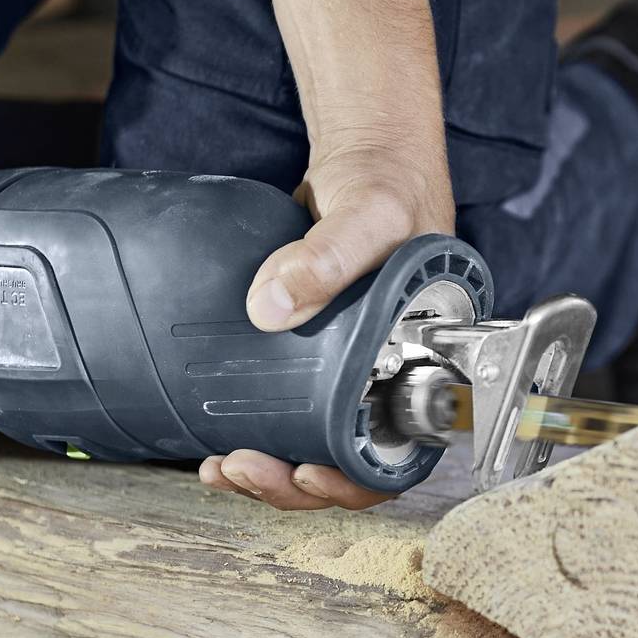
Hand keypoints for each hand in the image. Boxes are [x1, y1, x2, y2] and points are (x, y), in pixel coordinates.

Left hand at [203, 135, 453, 512]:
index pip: (396, 450)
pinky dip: (253, 432)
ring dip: (267, 469)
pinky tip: (216, 439)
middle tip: (243, 467)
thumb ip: (329, 256)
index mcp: (422, 362)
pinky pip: (285, 412)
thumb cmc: (391, 182)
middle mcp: (385, 375)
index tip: (304, 470)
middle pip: (345, 460)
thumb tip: (269, 306)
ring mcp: (345, 370)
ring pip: (311, 445)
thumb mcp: (372, 214)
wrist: (363, 156)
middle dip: (291, 482)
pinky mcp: (308, 356)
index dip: (351, 477)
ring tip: (221, 467)